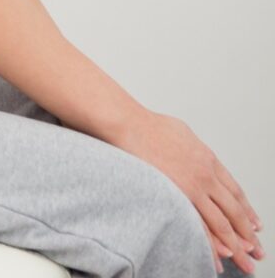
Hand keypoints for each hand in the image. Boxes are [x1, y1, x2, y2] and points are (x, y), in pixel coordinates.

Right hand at [110, 110, 262, 273]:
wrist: (130, 125)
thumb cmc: (148, 126)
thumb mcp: (184, 133)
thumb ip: (195, 150)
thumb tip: (196, 155)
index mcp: (208, 160)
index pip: (236, 192)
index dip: (247, 211)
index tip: (254, 225)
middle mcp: (206, 176)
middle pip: (234, 211)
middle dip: (248, 234)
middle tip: (256, 250)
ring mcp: (192, 188)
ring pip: (222, 223)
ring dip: (236, 245)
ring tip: (244, 261)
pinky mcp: (175, 196)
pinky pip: (198, 225)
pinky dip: (211, 243)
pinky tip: (219, 255)